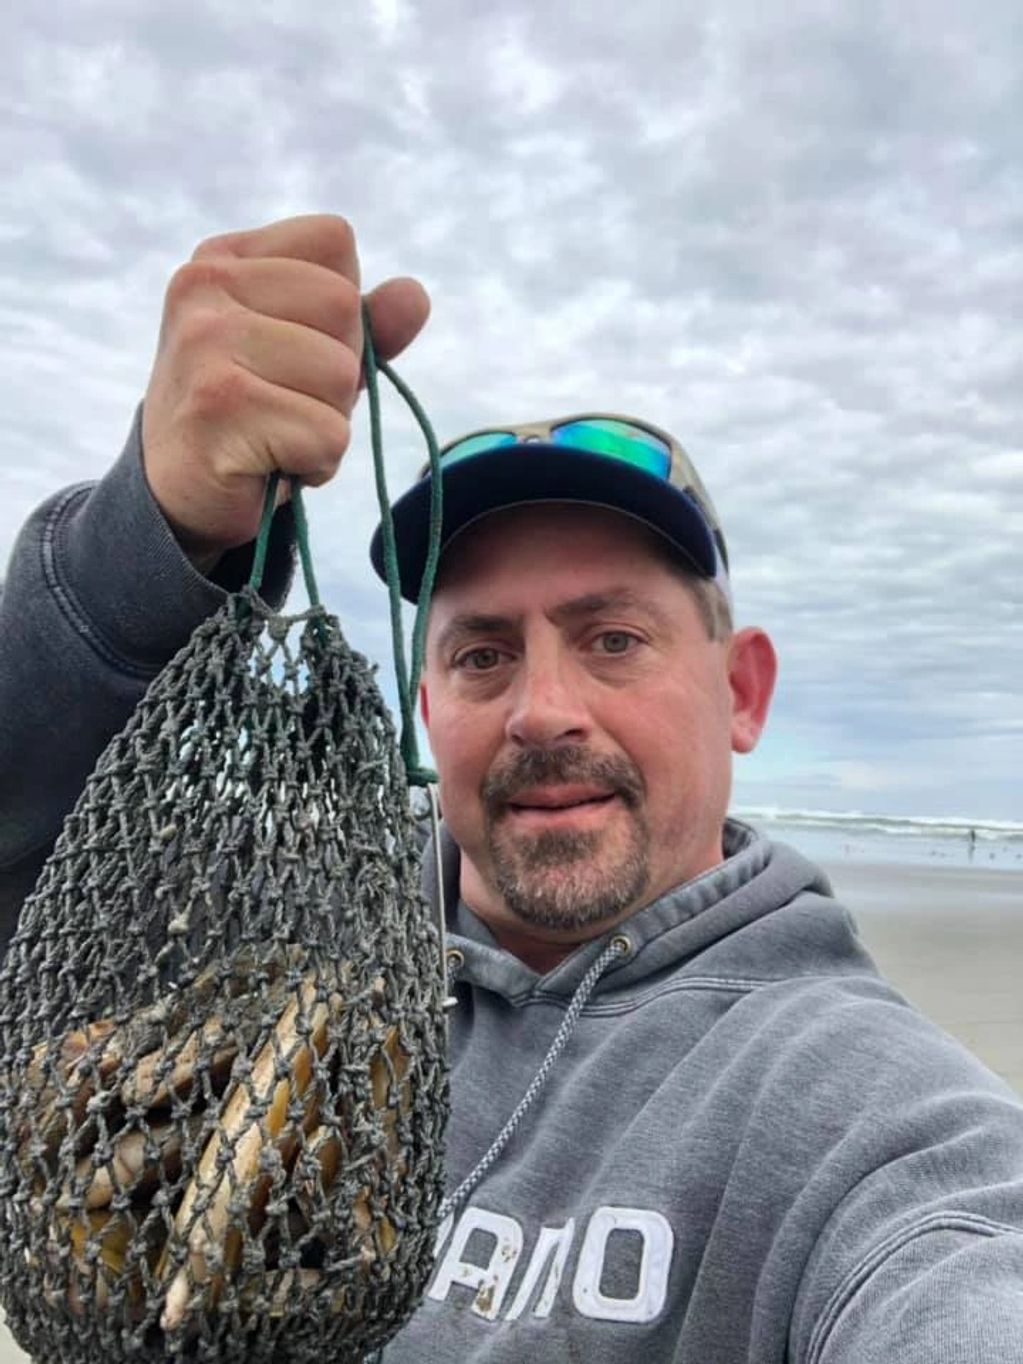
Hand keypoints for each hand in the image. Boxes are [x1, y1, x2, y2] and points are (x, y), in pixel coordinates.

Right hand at [141, 215, 429, 570]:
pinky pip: (328, 434)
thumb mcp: (311, 356)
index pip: (334, 240)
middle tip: (286, 403)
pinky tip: (272, 464)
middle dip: (339, 372)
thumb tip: (415, 295)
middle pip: (344, 307)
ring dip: (328, 422)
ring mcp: (204, 342)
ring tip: (278, 434)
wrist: (177, 495)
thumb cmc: (253, 415)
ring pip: (341, 374)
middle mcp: (204, 285)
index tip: (294, 349)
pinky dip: (317, 463)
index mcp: (223, 258)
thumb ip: (366, 324)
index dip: (342, 308)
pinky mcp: (218, 406)